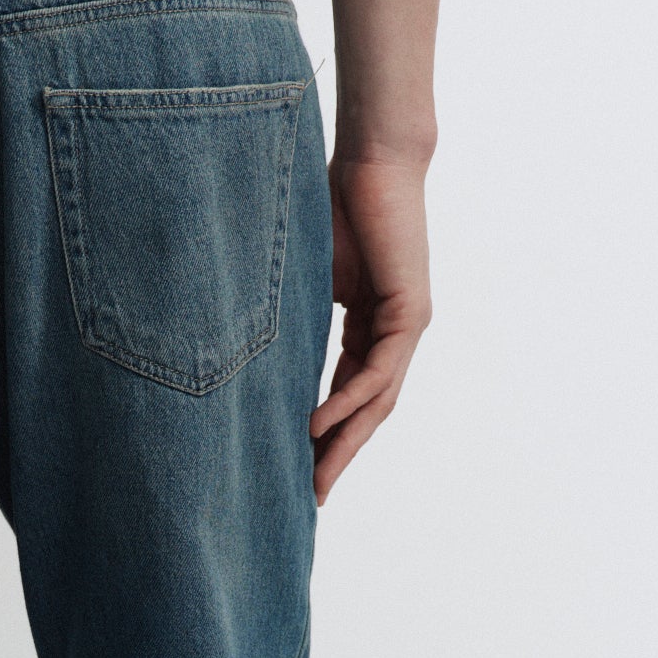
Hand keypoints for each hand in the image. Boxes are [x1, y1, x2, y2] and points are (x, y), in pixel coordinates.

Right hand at [310, 153, 431, 503]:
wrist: (373, 160)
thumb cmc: (334, 205)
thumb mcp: (306, 280)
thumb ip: (293, 320)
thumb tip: (247, 352)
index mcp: (370, 328)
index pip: (348, 394)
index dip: (325, 436)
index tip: (297, 470)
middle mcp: (394, 333)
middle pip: (366, 411)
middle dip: (337, 456)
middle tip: (309, 497)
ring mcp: (406, 326)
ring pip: (376, 401)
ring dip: (344, 443)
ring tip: (314, 478)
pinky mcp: (410, 313)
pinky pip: (376, 372)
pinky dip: (348, 402)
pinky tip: (319, 427)